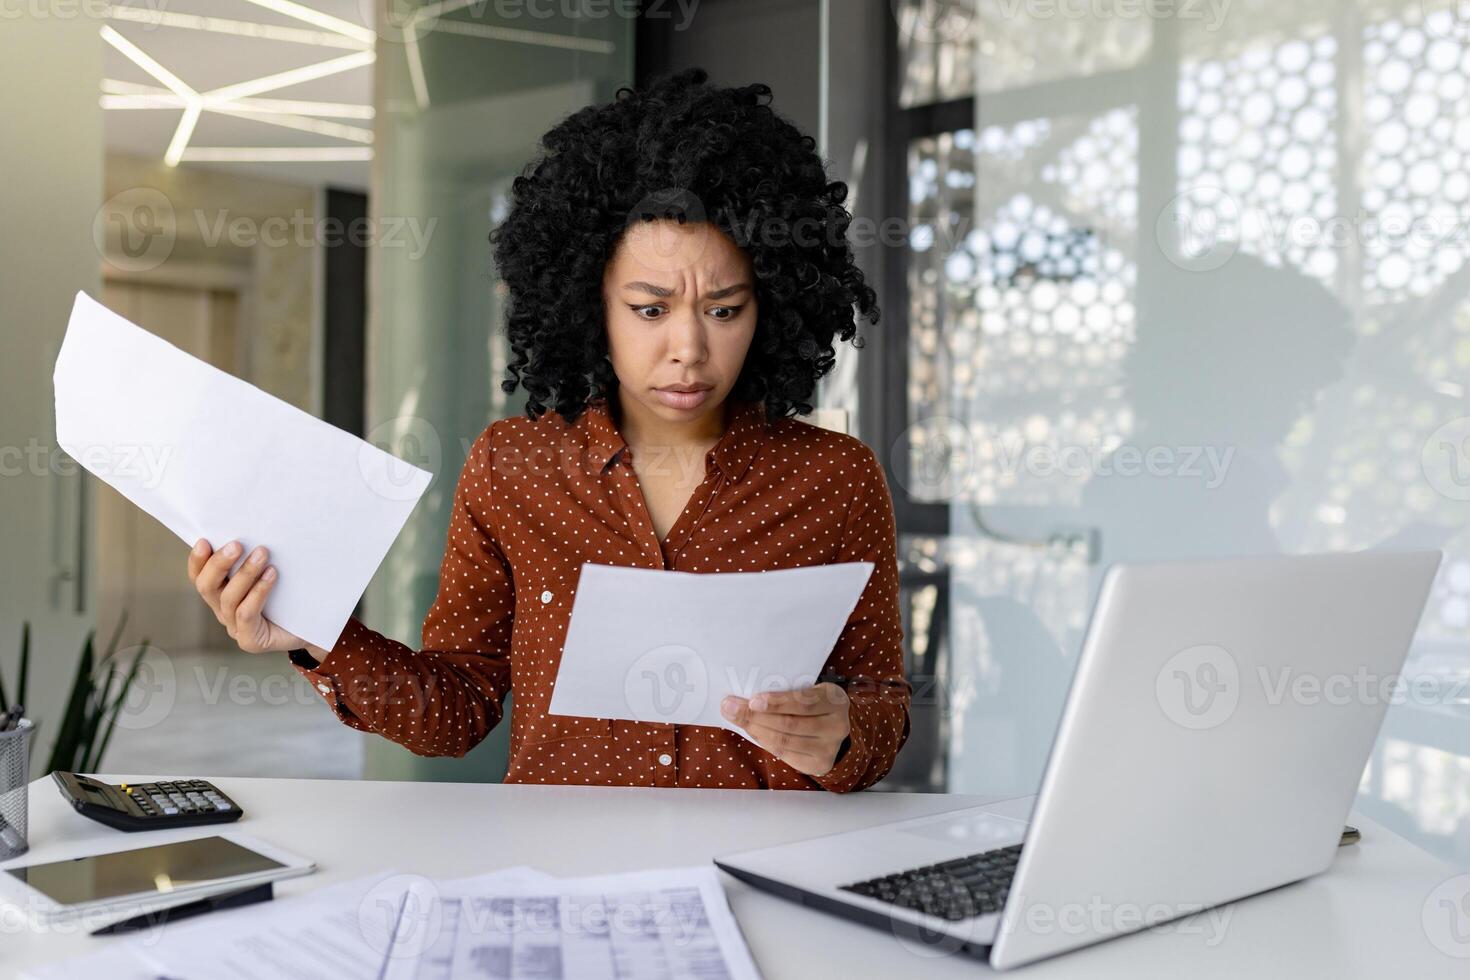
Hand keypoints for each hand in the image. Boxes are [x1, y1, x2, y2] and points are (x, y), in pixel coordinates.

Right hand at [186, 539, 319, 657]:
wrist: (314, 627)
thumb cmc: (291, 595)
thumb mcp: (272, 570)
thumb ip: (257, 556)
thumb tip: (257, 527)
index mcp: (222, 593)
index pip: (200, 576)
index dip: (197, 560)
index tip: (204, 541)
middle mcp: (223, 611)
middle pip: (207, 587)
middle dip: (219, 564)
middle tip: (237, 544)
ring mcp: (235, 628)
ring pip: (229, 598)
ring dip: (244, 573)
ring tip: (262, 553)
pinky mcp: (251, 640)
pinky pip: (247, 613)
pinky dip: (258, 591)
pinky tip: (272, 574)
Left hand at [720, 684, 850, 776]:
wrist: (834, 728)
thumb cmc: (813, 704)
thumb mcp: (809, 690)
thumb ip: (786, 692)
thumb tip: (746, 694)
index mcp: (835, 700)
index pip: (804, 702)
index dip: (777, 702)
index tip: (753, 700)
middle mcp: (836, 726)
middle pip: (790, 724)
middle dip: (756, 716)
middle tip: (730, 707)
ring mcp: (829, 748)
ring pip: (784, 741)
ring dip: (755, 729)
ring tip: (735, 717)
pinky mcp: (818, 765)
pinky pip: (784, 754)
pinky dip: (764, 741)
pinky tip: (752, 731)